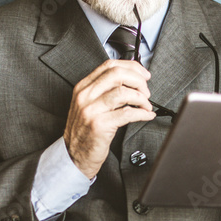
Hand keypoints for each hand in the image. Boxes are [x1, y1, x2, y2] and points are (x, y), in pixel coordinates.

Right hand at [64, 59, 154, 178]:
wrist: (74, 154)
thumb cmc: (86, 130)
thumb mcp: (89, 105)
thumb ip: (105, 91)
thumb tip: (133, 80)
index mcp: (83, 87)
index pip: (110, 66)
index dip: (132, 68)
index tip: (144, 75)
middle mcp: (85, 95)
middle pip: (117, 75)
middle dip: (138, 81)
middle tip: (146, 92)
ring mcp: (90, 110)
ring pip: (123, 92)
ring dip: (142, 98)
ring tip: (146, 106)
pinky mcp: (99, 125)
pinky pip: (127, 113)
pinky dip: (142, 113)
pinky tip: (146, 115)